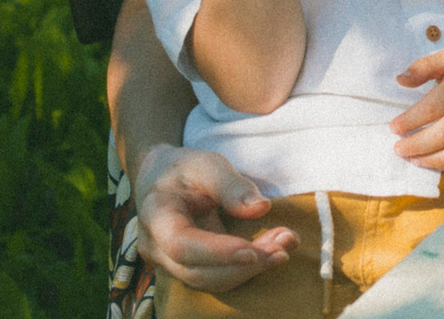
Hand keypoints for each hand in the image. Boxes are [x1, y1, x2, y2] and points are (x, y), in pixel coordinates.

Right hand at [133, 143, 293, 291]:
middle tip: (285, 244)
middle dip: (243, 265)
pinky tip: (274, 249)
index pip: (181, 244)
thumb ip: (231, 185)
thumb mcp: (207, 164)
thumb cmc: (184, 170)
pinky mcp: (188, 267)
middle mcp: (156, 247)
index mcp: (156, 215)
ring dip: (251, 269)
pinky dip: (247, 268)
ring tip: (286, 243)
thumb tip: (261, 209)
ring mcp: (169, 262)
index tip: (253, 250)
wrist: (162, 180)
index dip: (217, 252)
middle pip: (197, 271)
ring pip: (210, 280)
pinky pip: (217, 277)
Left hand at [389, 46, 443, 172]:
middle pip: (442, 136)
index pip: (430, 108)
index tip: (393, 127)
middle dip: (415, 146)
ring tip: (415, 159)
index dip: (408, 121)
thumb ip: (424, 67)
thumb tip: (400, 80)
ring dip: (432, 161)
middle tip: (398, 149)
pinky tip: (440, 164)